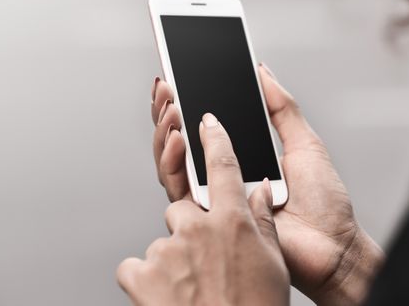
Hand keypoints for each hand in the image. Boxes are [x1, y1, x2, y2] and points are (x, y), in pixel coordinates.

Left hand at [118, 113, 289, 304]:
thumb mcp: (272, 264)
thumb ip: (262, 222)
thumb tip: (259, 191)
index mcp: (233, 222)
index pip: (222, 165)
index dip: (214, 138)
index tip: (205, 120)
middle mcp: (198, 229)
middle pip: (180, 206)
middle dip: (187, 226)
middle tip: (201, 258)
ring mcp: (167, 250)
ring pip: (162, 241)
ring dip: (172, 260)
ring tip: (191, 288)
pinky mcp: (141, 273)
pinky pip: (136, 265)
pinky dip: (147, 279)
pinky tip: (166, 296)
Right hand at [151, 65, 383, 304]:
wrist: (331, 246)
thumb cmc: (324, 202)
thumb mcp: (304, 142)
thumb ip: (281, 107)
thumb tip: (262, 72)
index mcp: (241, 157)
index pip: (205, 127)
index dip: (187, 101)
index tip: (178, 77)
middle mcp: (221, 176)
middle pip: (182, 141)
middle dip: (169, 110)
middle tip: (168, 86)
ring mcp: (212, 197)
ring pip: (171, 162)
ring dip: (165, 130)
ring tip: (170, 106)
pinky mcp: (207, 218)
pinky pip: (178, 188)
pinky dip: (171, 161)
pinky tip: (176, 137)